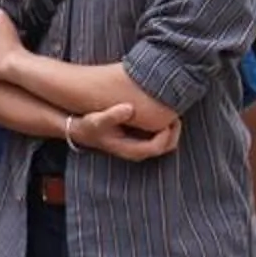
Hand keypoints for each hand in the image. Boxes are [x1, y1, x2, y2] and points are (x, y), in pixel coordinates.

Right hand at [63, 102, 180, 162]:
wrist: (80, 129)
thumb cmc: (88, 126)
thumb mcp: (96, 120)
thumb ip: (111, 116)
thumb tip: (129, 108)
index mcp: (132, 150)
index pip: (159, 146)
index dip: (167, 132)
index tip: (168, 116)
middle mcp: (139, 150)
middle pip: (168, 145)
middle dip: (174, 129)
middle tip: (175, 109)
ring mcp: (140, 144)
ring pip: (166, 140)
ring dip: (170, 125)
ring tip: (170, 106)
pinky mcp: (139, 137)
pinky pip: (160, 133)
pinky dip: (164, 123)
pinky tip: (160, 106)